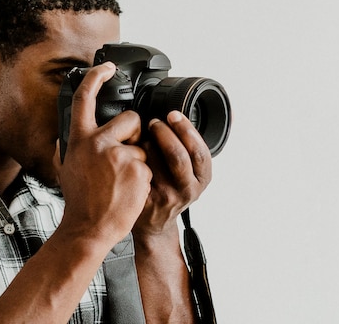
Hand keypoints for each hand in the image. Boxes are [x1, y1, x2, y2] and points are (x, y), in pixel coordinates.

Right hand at [54, 62, 152, 246]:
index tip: (107, 67)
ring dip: (138, 161)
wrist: (89, 227)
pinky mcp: (137, 168)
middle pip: (130, 118)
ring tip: (121, 181)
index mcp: (79, 139)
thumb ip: (74, 146)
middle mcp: (98, 142)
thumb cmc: (79, 200)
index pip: (85, 98)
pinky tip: (128, 190)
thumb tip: (72, 135)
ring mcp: (119, 155)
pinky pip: (148, 165)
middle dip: (134, 133)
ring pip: (142, 146)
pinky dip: (142, 177)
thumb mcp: (68, 167)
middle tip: (125, 155)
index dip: (96, 77)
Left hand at [134, 110, 212, 237]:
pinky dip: (133, 155)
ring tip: (143, 135)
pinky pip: (137, 170)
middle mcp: (187, 190)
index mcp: (202, 180)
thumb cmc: (172, 190)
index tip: (174, 115)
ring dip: (147, 142)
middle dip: (164, 132)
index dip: (186, 130)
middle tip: (154, 122)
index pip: (199, 152)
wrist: (155, 222)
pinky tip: (130, 150)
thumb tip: (208, 115)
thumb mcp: (190, 172)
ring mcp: (166, 197)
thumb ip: (192, 148)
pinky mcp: (145, 199)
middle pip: (178, 155)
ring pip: (155, 161)